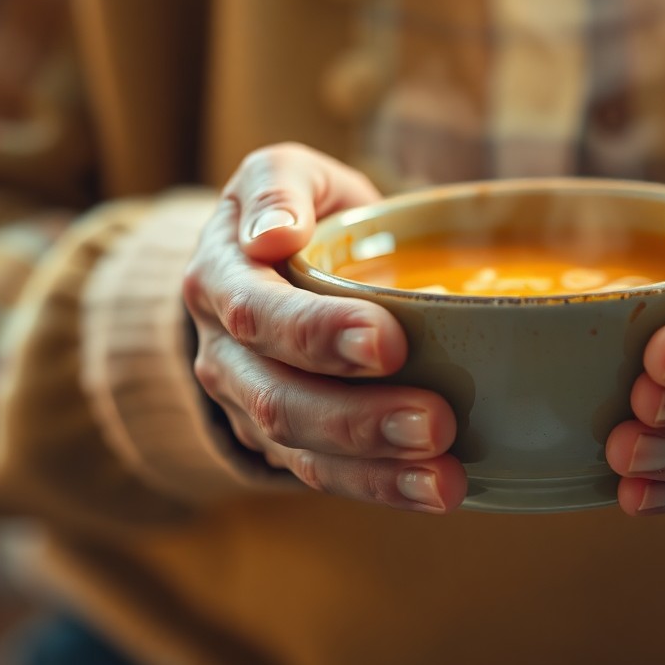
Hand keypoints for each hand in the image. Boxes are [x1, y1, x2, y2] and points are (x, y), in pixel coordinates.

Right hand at [183, 143, 465, 512]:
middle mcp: (224, 351)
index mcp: (220, 278)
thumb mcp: (283, 173)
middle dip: (358, 417)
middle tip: (436, 421)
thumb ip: (278, 186)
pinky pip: (325, 477)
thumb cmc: (297, 212)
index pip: (258, 312)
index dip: (318, 332)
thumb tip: (274, 233)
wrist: (270, 266)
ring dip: (376, 468)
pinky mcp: (285, 444)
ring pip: (301, 449)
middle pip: (278, 397)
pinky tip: (436, 492)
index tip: (389, 341)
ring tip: (444, 477)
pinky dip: (381, 489)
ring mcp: (251, 405)